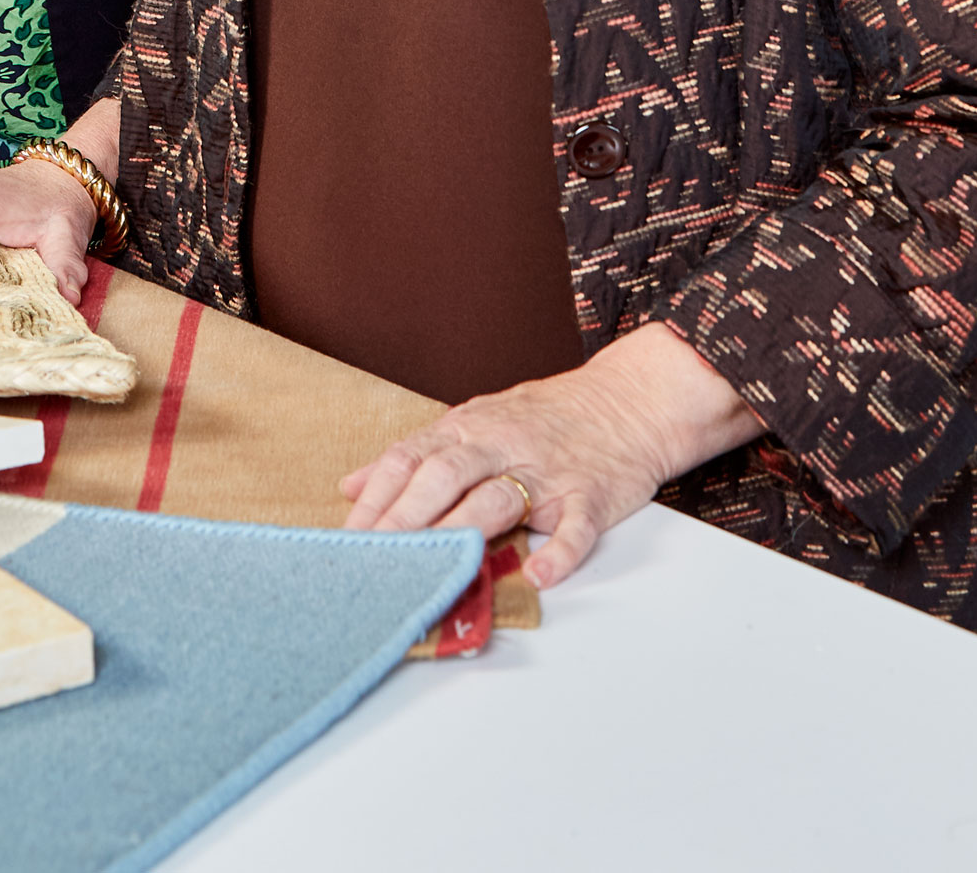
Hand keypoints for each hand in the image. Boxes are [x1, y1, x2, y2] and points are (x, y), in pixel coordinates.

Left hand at [340, 323, 760, 589]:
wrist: (627, 401)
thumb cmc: (546, 418)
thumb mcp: (475, 422)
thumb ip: (417, 455)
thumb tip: (355, 485)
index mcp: (469, 428)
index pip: (411, 459)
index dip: (377, 498)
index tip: (348, 536)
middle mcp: (502, 445)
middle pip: (445, 476)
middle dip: (406, 517)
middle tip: (377, 558)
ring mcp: (547, 470)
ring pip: (499, 499)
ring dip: (464, 532)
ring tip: (436, 567)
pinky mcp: (591, 495)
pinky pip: (575, 526)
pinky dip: (559, 551)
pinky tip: (540, 574)